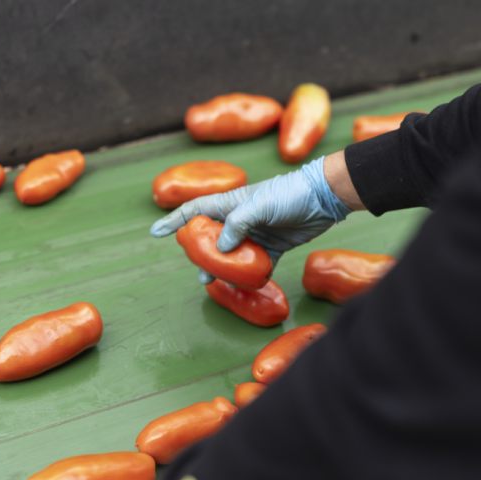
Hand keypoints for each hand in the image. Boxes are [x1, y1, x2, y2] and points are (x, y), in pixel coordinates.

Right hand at [150, 156, 350, 282]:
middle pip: (211, 237)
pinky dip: (248, 275)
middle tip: (197, 269)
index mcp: (230, 203)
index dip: (174, 221)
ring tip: (212, 282)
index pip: (195, 211)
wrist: (325, 198)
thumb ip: (238, 224)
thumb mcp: (260, 205)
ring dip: (221, 269)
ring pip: (230, 255)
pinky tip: (242, 286)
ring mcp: (255, 234)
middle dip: (199, 253)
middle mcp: (239, 218)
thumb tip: (221, 249)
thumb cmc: (291, 193)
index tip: (155, 233)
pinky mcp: (272, 247)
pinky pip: (254, 265)